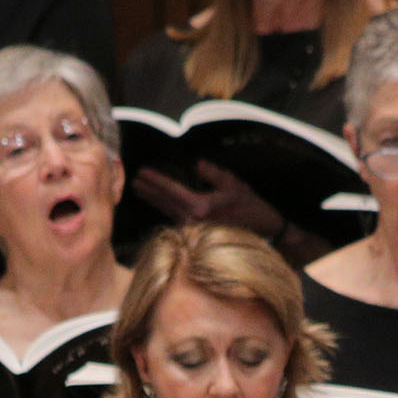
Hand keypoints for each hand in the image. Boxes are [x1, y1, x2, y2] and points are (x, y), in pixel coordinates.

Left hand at [132, 161, 282, 238]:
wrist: (263, 233)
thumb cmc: (250, 207)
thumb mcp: (234, 184)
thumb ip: (213, 173)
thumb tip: (197, 164)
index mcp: (200, 206)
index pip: (171, 191)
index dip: (155, 180)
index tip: (142, 172)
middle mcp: (192, 220)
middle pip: (164, 202)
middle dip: (149, 190)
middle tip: (134, 179)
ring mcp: (193, 229)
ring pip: (167, 211)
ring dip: (153, 199)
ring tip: (140, 189)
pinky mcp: (197, 234)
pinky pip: (175, 218)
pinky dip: (164, 208)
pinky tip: (159, 203)